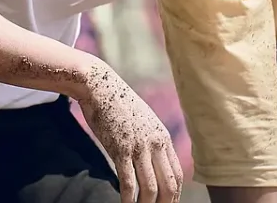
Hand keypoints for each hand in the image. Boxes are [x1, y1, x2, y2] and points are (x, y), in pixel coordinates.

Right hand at [79, 65, 183, 202]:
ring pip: (151, 188)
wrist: (99, 85)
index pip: (176, 175)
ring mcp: (139, 146)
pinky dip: (129, 199)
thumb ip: (150, 139)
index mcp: (162, 137)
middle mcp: (155, 143)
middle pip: (169, 185)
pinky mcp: (120, 148)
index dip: (174, 195)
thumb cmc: (117, 104)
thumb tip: (151, 159)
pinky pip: (129, 182)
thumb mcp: (143, 120)